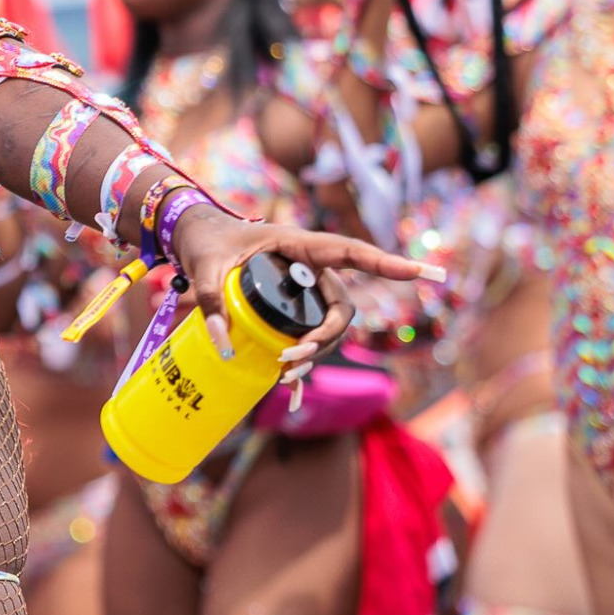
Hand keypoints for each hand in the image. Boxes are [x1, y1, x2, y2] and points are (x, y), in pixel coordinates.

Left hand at [170, 204, 441, 369]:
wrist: (196, 237)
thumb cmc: (206, 242)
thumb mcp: (203, 267)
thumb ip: (212, 302)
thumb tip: (224, 348)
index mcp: (295, 243)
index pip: (347, 251)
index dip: (383, 262)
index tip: (417, 271)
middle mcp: (307, 265)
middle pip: (339, 304)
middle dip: (326, 335)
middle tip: (292, 358)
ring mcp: (303, 285)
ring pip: (329, 322)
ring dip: (317, 350)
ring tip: (286, 373)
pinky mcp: (293, 302)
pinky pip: (313, 329)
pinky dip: (306, 352)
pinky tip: (287, 377)